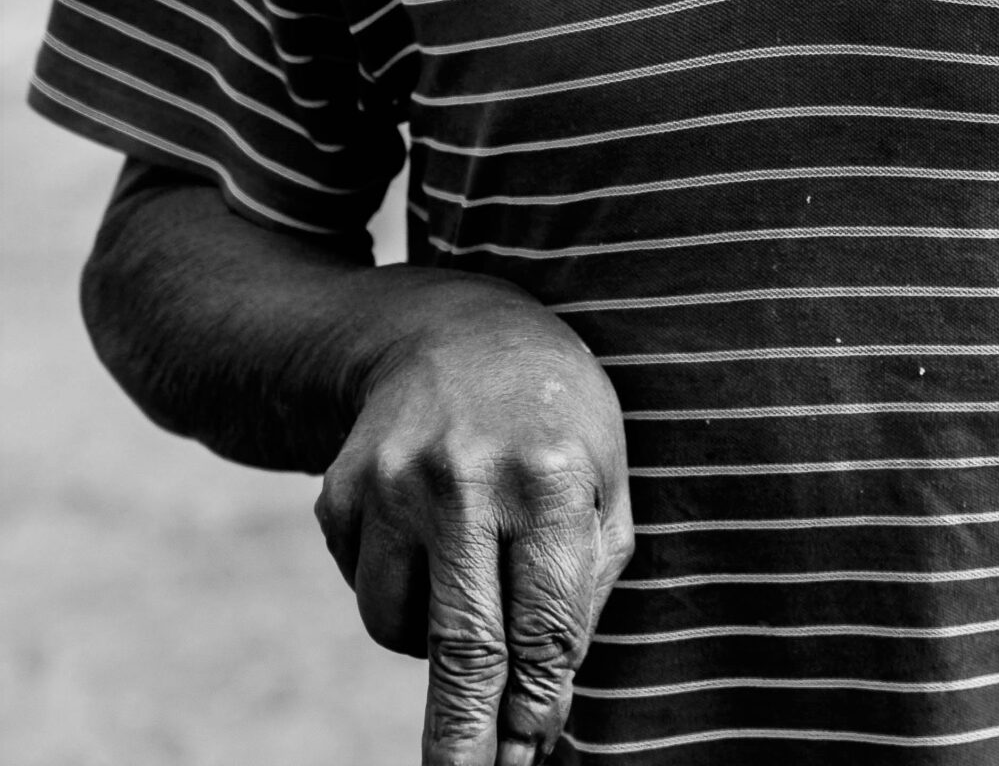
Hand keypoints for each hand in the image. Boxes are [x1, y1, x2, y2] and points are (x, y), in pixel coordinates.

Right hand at [315, 298, 632, 765]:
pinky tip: (426, 532)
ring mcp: (392, 482)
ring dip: (433, 642)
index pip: (545, 622)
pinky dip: (396, 593)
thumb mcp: (604, 471)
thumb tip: (547, 709)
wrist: (448, 329)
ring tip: (467, 573)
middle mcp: (466, 477)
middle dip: (464, 739)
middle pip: (464, 646)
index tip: (531, 755)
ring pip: (400, 629)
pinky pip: (363, 592)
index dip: (539, 702)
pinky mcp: (341, 490)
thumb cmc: (551, 416)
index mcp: (552, 472)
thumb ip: (587, 582)